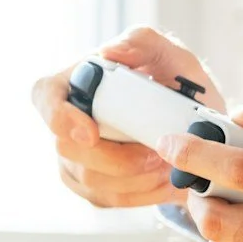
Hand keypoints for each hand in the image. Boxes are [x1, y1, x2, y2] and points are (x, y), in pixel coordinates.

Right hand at [31, 27, 226, 208]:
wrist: (197, 126)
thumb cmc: (177, 83)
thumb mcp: (170, 55)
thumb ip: (142, 43)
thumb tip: (109, 52)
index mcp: (76, 81)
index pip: (45, 96)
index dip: (59, 118)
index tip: (91, 133)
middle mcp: (67, 120)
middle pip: (68, 149)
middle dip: (119, 158)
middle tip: (161, 152)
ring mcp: (76, 156)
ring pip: (92, 180)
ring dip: (137, 177)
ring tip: (171, 164)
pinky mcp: (93, 185)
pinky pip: (110, 198)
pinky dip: (143, 193)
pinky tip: (166, 180)